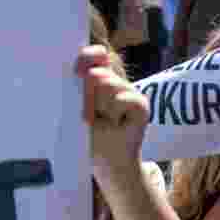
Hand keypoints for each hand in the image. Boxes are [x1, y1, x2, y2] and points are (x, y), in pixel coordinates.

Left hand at [77, 46, 149, 191]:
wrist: (108, 164)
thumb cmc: (88, 138)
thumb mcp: (79, 110)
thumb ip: (83, 88)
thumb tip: (91, 71)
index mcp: (98, 80)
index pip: (95, 56)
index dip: (88, 56)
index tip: (78, 68)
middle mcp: (116, 82)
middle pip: (98, 72)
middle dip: (88, 93)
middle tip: (90, 114)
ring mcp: (131, 92)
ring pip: (109, 84)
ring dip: (99, 105)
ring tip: (103, 121)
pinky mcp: (142, 105)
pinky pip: (124, 99)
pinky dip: (115, 111)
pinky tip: (116, 123)